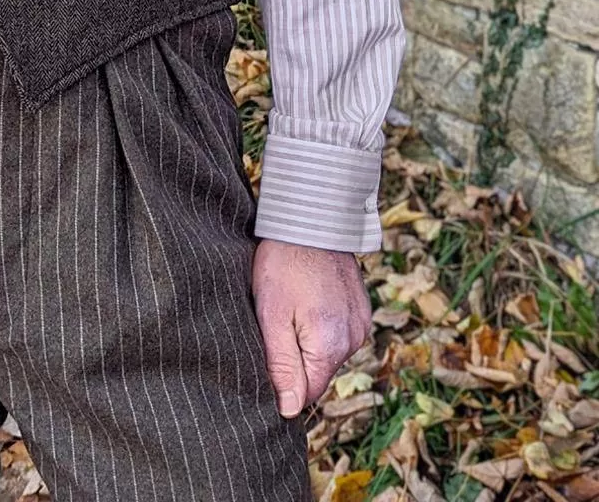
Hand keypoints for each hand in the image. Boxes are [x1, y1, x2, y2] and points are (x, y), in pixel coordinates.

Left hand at [251, 238, 371, 417]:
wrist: (311, 217)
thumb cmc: (283, 263)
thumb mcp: (271, 314)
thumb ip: (282, 365)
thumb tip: (289, 410)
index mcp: (330, 346)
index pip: (307, 394)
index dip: (283, 383)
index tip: (267, 354)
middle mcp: (353, 340)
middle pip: (318, 372)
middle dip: (295, 359)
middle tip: (274, 323)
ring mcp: (361, 323)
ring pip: (328, 352)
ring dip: (308, 340)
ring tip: (290, 306)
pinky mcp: (361, 308)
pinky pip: (339, 331)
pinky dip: (322, 324)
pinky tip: (306, 298)